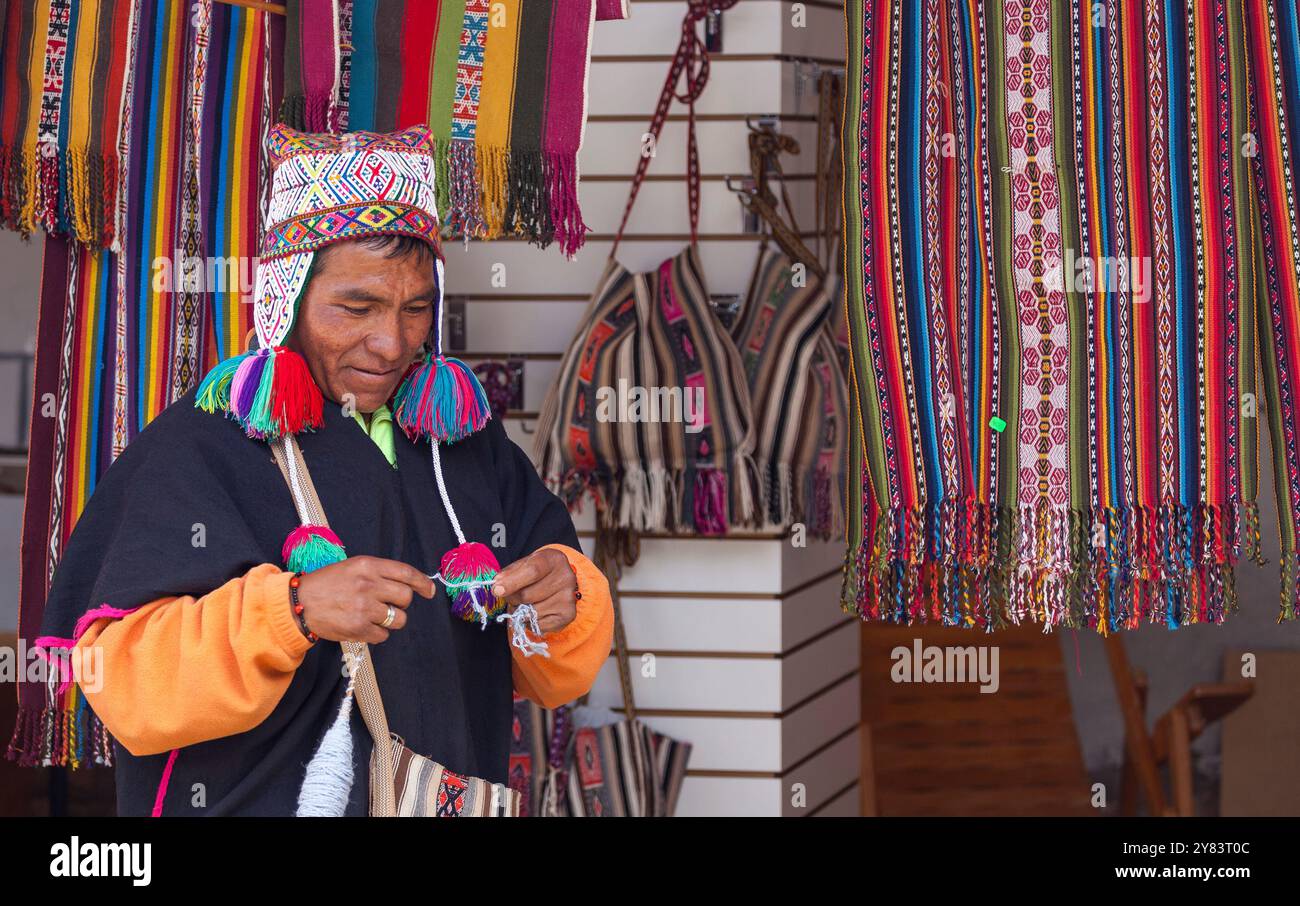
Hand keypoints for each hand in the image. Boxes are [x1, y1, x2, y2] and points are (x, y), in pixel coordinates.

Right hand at [296, 556, 434, 643]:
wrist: (298, 604)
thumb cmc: (326, 585)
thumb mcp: (352, 567)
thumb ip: (378, 573)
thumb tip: (407, 584)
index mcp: (368, 566)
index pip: (406, 572)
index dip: (422, 582)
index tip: (429, 591)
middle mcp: (368, 585)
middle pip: (405, 597)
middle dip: (402, 604)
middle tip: (390, 605)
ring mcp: (364, 607)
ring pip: (398, 619)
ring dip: (391, 620)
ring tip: (373, 616)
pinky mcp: (358, 628)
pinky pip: (383, 635)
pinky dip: (377, 633)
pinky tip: (364, 626)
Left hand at [492, 548, 578, 635]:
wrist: (558, 582)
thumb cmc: (537, 573)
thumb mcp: (523, 565)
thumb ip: (509, 573)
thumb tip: (497, 584)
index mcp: (554, 559)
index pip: (533, 571)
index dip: (512, 582)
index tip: (497, 590)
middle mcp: (566, 577)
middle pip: (528, 595)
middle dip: (513, 599)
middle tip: (511, 596)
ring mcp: (569, 598)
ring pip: (532, 612)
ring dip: (521, 611)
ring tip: (525, 603)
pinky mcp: (568, 615)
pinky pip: (538, 625)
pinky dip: (530, 621)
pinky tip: (535, 611)